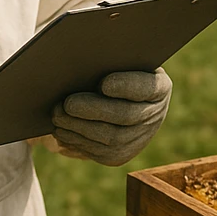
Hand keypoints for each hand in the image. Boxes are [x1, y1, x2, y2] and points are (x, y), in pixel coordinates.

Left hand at [52, 68, 171, 166]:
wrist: (119, 98)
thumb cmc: (114, 69)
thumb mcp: (119, 60)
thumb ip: (110, 60)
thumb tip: (87, 59)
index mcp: (159, 87)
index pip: (147, 87)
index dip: (126, 87)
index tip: (104, 84)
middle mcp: (155, 115)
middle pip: (126, 116)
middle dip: (94, 111)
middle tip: (67, 104)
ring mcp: (140, 139)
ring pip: (111, 139)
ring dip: (80, 128)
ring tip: (58, 116)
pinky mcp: (121, 156)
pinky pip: (99, 152)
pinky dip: (78, 141)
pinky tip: (62, 130)